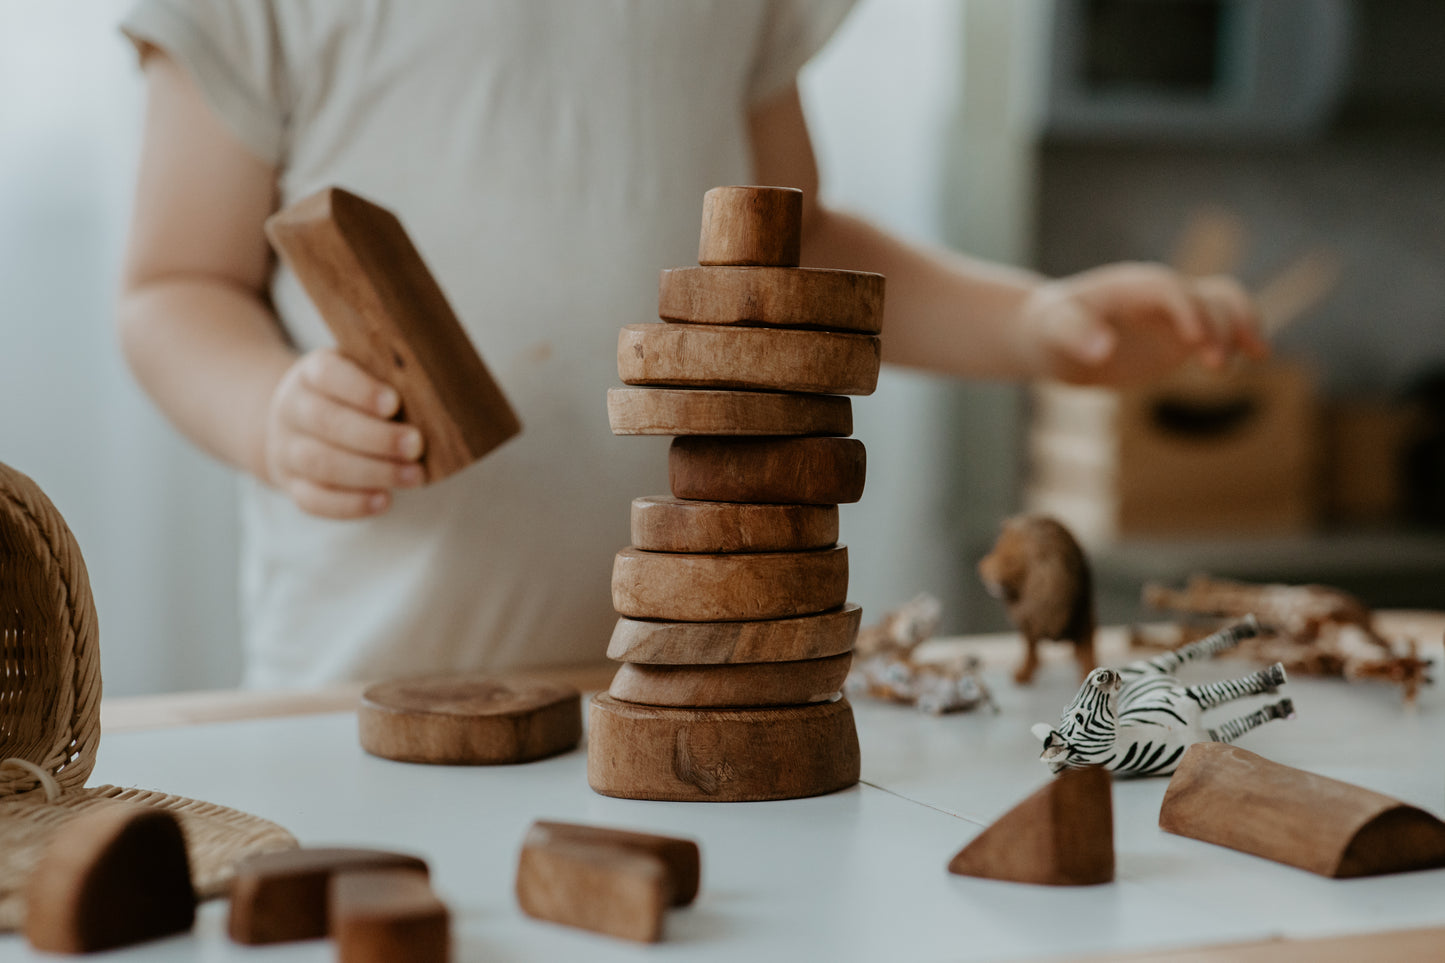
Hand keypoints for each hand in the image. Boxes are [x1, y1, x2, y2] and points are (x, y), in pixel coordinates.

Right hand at [263, 349, 424, 517]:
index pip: (326, 373)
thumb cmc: (347, 396)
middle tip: (416, 446)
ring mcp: (286, 450)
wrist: (296, 423)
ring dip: (372, 472)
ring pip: (321, 463)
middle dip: (377, 437)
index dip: (359, 389)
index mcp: (310, 374)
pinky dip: (350, 504)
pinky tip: (384, 501)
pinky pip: (314, 499)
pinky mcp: (292, 484)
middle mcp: (292, 409)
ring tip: (414, 476)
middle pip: (327, 422)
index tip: (394, 403)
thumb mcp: (358, 373)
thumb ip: (386, 376)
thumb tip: (433, 391)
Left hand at [1020, 262, 1268, 384]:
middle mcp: (1159, 294)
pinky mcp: (1182, 336)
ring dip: (1242, 325)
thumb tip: (1102, 350)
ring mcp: (1175, 313)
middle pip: (1205, 296)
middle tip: (1216, 367)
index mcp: (1130, 285)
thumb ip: (1075, 335)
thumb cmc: (1051, 329)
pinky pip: (1222, 326)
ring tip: (1255, 356)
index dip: (1186, 310)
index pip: (1168, 288)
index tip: (1195, 342)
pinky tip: (1255, 357)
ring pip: (1224, 302)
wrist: (1055, 337)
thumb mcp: (1054, 331)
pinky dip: (1242, 336)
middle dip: (1219, 327)